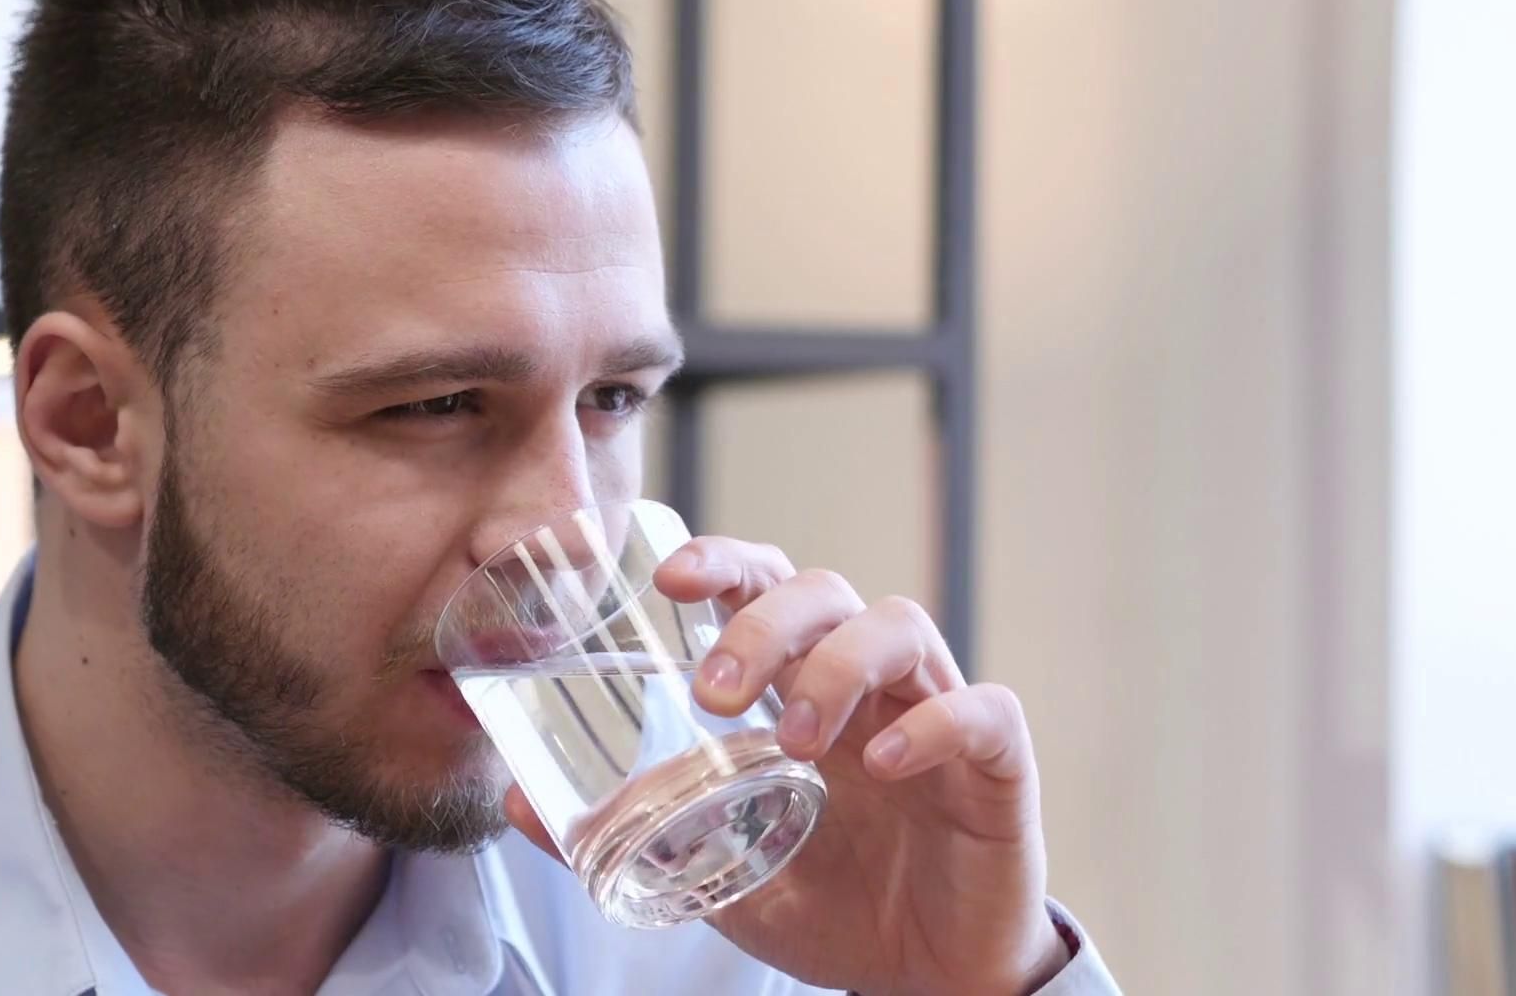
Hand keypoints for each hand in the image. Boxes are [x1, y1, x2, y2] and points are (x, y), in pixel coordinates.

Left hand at [503, 537, 1070, 995]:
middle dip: (764, 622)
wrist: (931, 984)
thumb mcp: (718, 872)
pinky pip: (980, 711)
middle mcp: (872, 685)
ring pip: (900, 626)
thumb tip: (517, 802)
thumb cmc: (837, 908)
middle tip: (712, 692)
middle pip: (827, 592)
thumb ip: (638, 831)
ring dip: (835, 669)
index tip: (670, 581)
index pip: (769, 588)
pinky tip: (886, 767)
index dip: (727, 563)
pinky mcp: (998, 764)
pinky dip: (932, 725)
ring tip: (794, 740)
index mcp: (806, 690)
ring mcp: (938, 713)